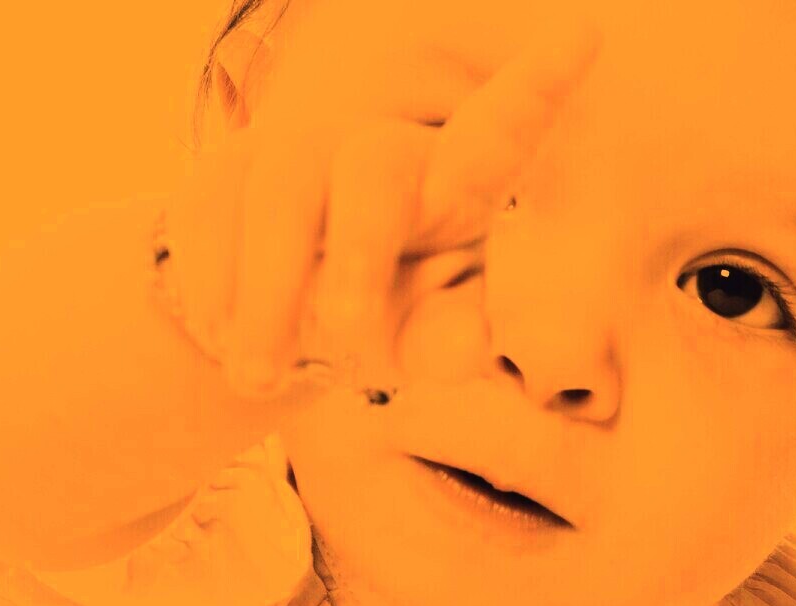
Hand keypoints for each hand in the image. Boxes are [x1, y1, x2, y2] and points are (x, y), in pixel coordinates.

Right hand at [160, 18, 602, 400]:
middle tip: (345, 336)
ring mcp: (299, 154)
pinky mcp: (228, 170)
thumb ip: (451, 345)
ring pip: (279, 188)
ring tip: (258, 378)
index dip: (536, 87)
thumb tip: (478, 341)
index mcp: (455, 185)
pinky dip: (214, 285)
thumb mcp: (422, 346)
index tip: (586, 36)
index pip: (500, 132)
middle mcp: (381, 151)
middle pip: (372, 161)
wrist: (275, 329)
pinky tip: (219, 336)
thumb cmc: (381, 326)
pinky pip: (209, 210)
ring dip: (268, 293)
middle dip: (357, 249)